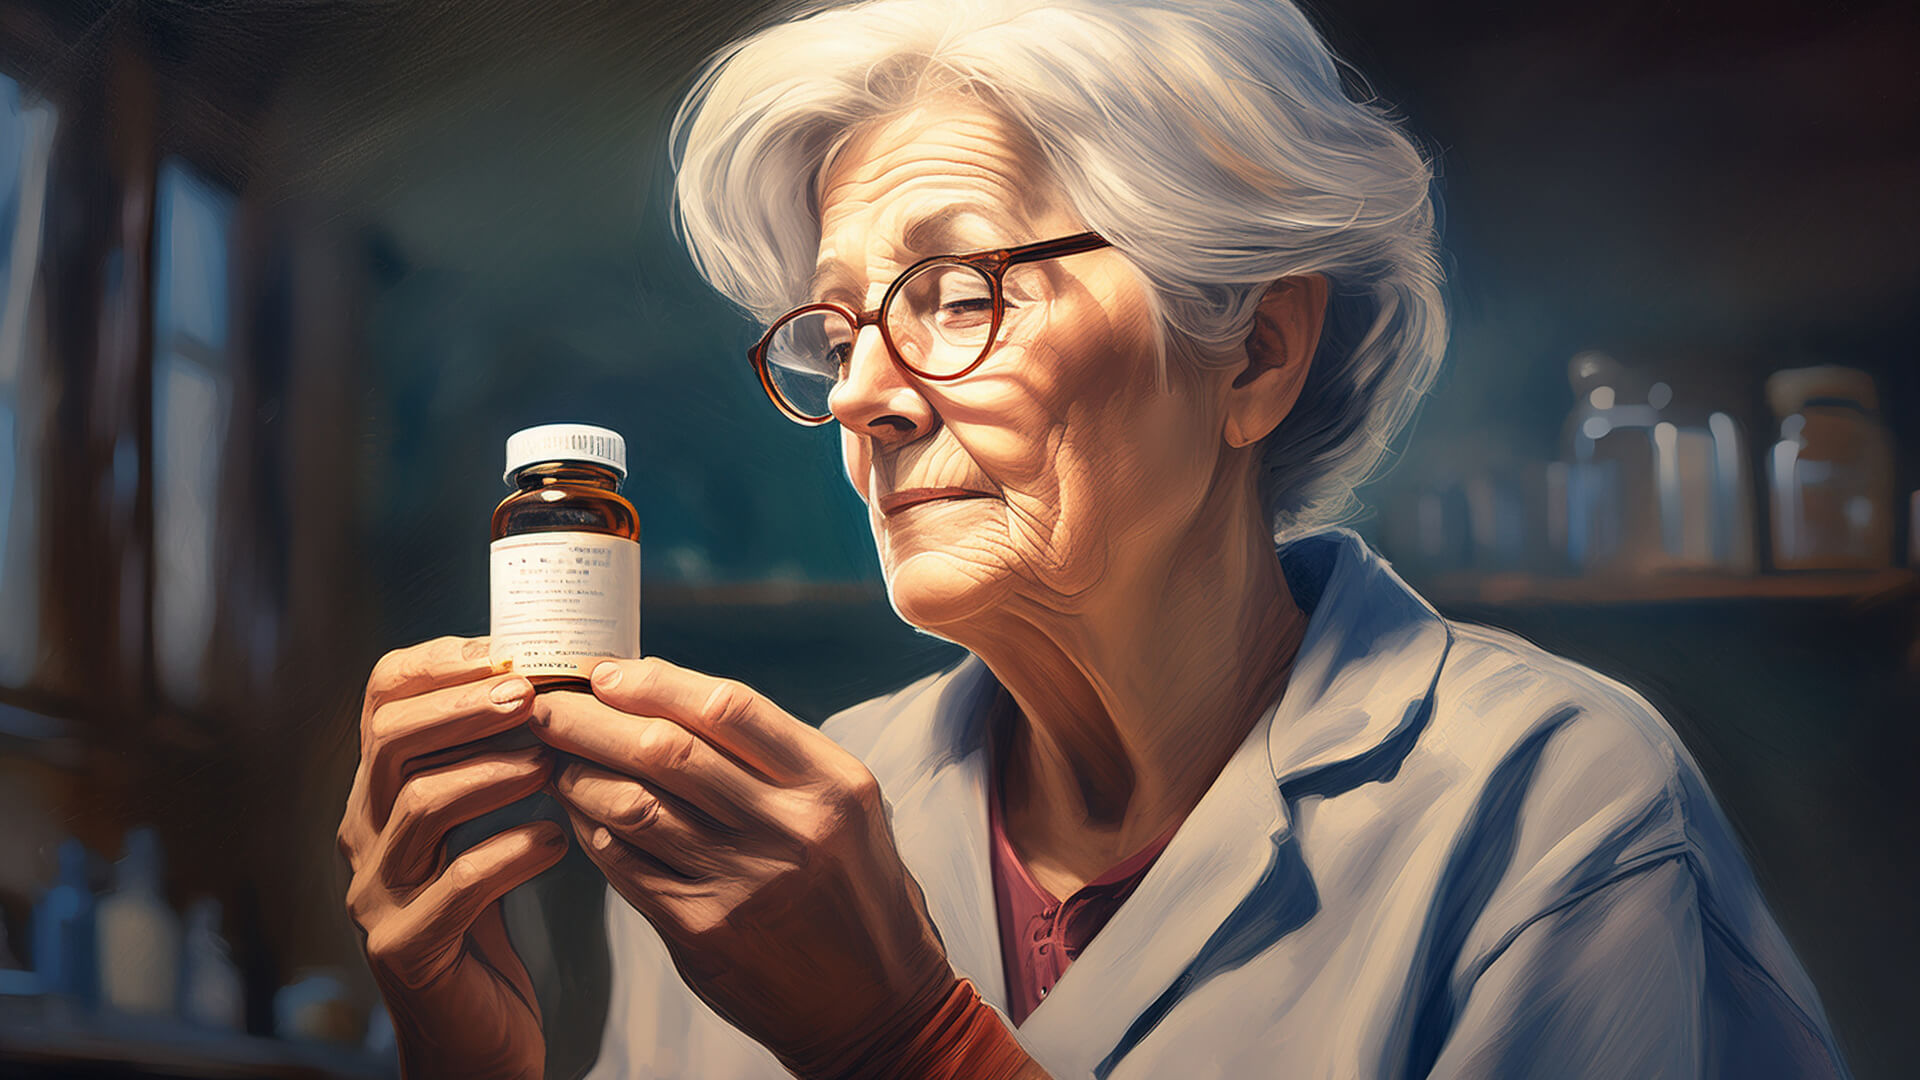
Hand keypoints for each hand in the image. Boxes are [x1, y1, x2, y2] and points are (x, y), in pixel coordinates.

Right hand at [337, 636, 567, 1079]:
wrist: (473, 1036)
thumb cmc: (485, 918)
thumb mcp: (477, 830)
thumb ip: (488, 762)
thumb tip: (545, 674)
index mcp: (379, 795)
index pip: (379, 702)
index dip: (435, 666)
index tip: (501, 650)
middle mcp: (363, 837)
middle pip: (392, 742)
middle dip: (465, 708)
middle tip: (531, 694)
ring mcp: (377, 895)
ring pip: (421, 805)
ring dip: (494, 773)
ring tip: (550, 765)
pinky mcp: (407, 948)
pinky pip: (458, 885)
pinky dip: (513, 852)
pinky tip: (558, 843)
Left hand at [530, 658, 958, 1076]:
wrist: (874, 1001)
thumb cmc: (853, 888)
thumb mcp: (844, 806)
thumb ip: (773, 757)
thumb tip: (667, 697)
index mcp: (831, 783)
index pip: (728, 706)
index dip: (654, 682)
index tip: (605, 671)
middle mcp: (789, 827)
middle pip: (667, 750)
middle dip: (593, 719)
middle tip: (548, 704)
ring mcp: (743, 883)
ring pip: (633, 806)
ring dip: (579, 774)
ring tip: (555, 757)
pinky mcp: (702, 930)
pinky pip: (624, 865)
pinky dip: (591, 830)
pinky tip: (578, 813)